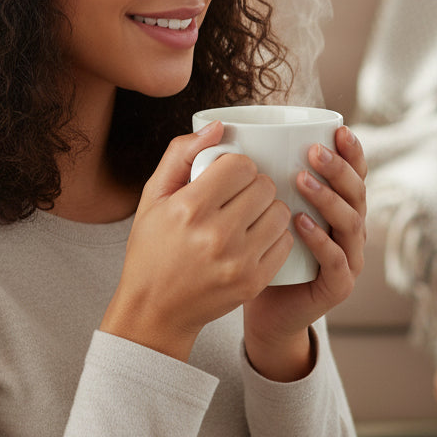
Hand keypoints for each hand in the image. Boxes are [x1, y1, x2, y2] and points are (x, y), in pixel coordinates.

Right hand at [100, 121, 293, 361]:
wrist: (154, 310)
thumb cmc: (151, 248)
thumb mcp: (153, 195)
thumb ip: (181, 154)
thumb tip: (218, 126)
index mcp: (190, 207)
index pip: (241, 165)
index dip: (236, 165)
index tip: (226, 176)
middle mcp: (216, 234)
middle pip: (264, 186)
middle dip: (253, 184)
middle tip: (237, 195)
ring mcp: (238, 261)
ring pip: (280, 212)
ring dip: (267, 208)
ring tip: (247, 216)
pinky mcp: (253, 282)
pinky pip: (285, 242)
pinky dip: (274, 235)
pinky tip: (254, 238)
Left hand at [242, 126, 367, 380]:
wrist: (257, 301)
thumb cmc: (252, 243)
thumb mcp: (252, 202)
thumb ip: (247, 170)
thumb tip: (222, 127)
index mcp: (336, 203)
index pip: (353, 172)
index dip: (352, 151)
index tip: (338, 129)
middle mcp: (348, 227)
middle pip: (357, 192)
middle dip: (339, 169)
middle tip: (314, 151)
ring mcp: (348, 257)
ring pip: (351, 222)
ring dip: (329, 198)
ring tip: (302, 180)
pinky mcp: (338, 285)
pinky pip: (336, 260)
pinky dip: (321, 240)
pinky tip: (301, 222)